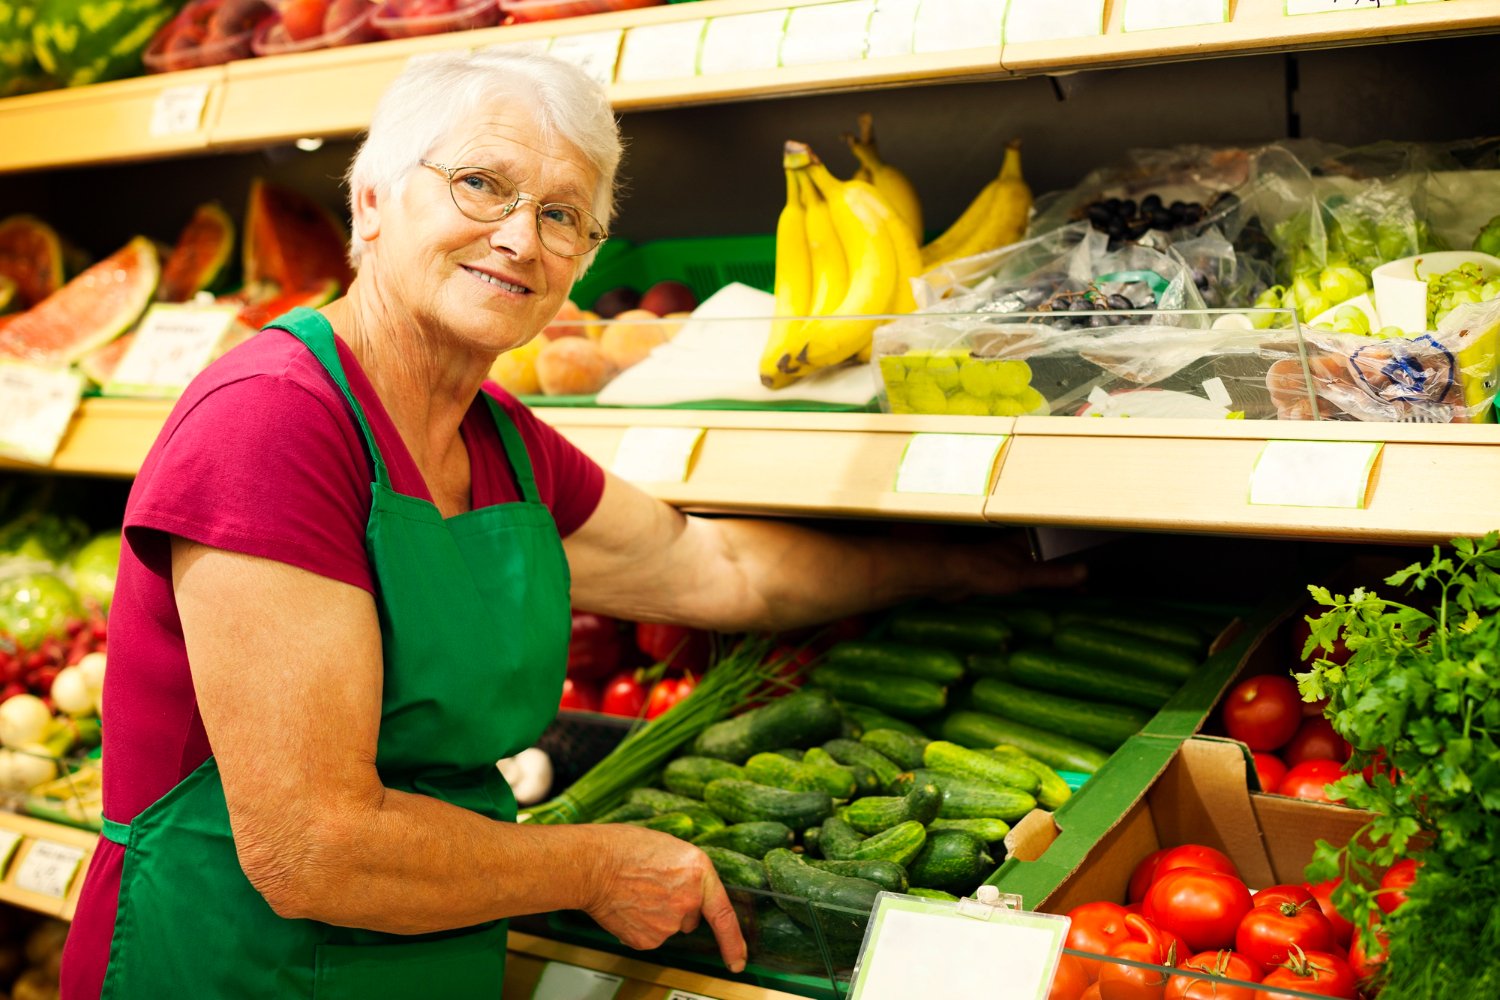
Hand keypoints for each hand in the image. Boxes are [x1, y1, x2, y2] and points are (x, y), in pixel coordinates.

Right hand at [585, 825, 746, 972]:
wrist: (592, 864)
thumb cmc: (623, 849)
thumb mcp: (669, 848)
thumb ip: (688, 874)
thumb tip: (689, 889)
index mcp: (698, 871)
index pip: (725, 914)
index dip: (734, 942)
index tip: (739, 960)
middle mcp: (689, 900)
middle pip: (691, 917)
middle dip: (677, 907)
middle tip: (652, 887)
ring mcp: (669, 923)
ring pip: (668, 926)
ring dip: (656, 915)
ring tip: (635, 892)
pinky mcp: (649, 939)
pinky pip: (649, 936)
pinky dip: (639, 926)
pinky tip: (628, 906)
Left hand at [932, 531, 1085, 600]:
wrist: (946, 577)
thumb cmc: (984, 570)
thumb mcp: (1022, 575)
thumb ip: (1052, 575)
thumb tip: (1085, 571)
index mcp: (1027, 542)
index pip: (1058, 546)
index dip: (1075, 558)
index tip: (1092, 574)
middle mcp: (1019, 549)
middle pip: (1048, 560)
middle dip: (1065, 573)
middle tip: (1084, 589)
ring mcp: (1007, 563)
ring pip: (1036, 572)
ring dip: (1051, 583)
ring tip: (1069, 597)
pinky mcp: (996, 578)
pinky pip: (1023, 584)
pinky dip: (1036, 591)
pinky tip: (1042, 601)